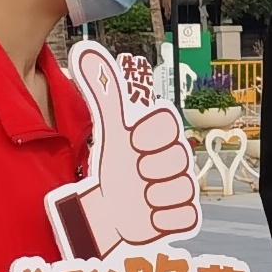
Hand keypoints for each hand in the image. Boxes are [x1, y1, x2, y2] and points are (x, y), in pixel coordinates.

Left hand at [45, 45, 199, 257]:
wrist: (109, 211)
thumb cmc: (111, 168)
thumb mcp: (109, 128)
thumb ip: (104, 91)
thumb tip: (88, 51)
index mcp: (165, 136)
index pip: (167, 124)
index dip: (145, 136)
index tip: (131, 144)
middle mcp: (179, 159)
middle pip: (176, 159)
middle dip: (146, 170)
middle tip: (133, 174)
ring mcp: (183, 188)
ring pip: (178, 189)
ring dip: (150, 197)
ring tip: (138, 197)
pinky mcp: (183, 217)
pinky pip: (181, 216)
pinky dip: (160, 220)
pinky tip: (147, 215)